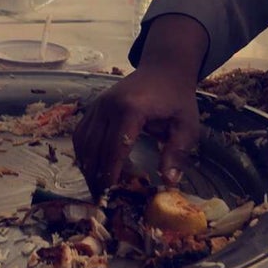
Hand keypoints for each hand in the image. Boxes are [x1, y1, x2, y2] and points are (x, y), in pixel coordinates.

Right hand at [72, 14, 209, 199]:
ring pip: (83, 142)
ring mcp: (97, 106)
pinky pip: (81, 134)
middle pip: (94, 147)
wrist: (163, 69)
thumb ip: (177, 152)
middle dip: (96, 175)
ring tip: (95, 187)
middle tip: (101, 199)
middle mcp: (108, 106)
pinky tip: (91, 168)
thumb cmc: (176, 98)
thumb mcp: (186, 125)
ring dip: (87, 166)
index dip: (110, 172)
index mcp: (131, 109)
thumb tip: (168, 181)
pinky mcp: (93, 108)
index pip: (115, 146)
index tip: (110, 193)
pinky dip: (83, 154)